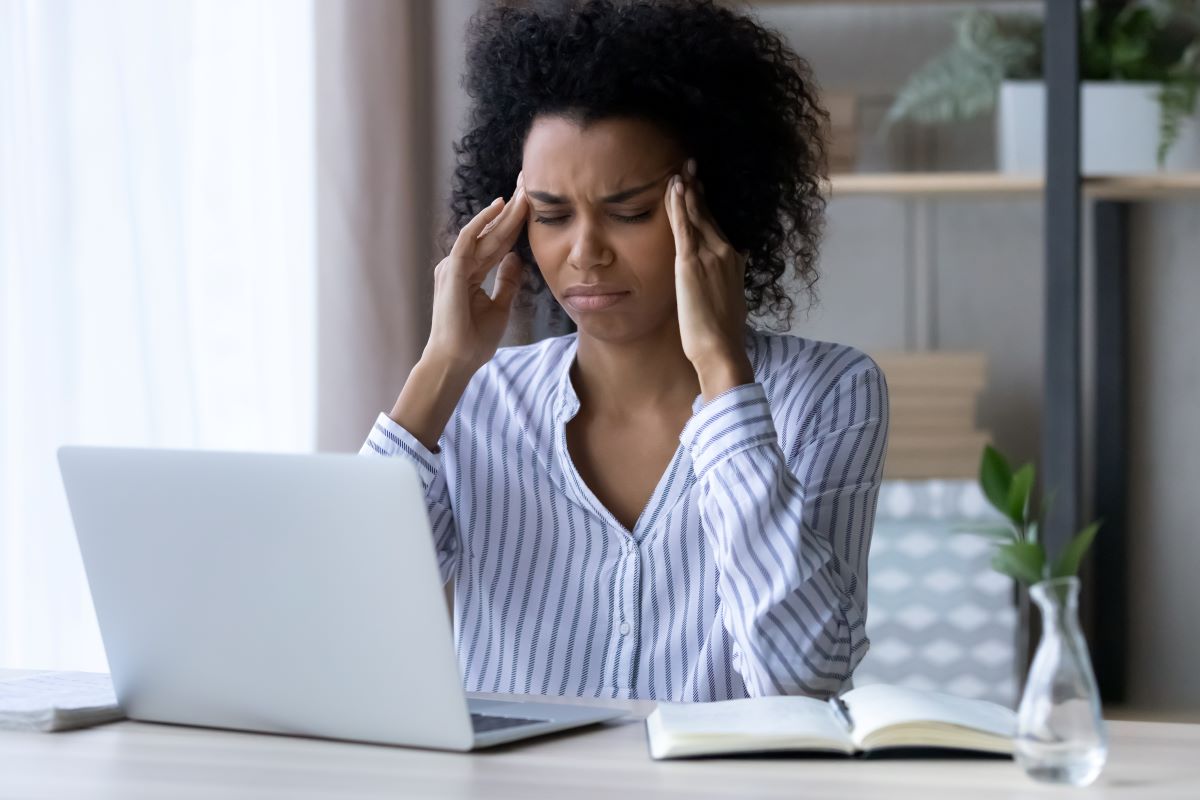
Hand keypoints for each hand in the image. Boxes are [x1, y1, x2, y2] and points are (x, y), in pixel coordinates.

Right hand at [423, 172, 528, 373]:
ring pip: (484, 231)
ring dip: (504, 210)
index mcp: (470, 273)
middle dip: (512, 208)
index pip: (497, 242)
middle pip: (491, 231)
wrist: (457, 360)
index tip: (532, 204)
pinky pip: (469, 238)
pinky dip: (483, 221)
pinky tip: (500, 205)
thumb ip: (507, 282)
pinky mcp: (452, 269)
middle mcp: (460, 265)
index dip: (514, 223)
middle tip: (528, 182)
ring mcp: (454, 266)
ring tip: (523, 189)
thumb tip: (516, 259)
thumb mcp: (500, 307)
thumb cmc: (474, 340)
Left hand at [664, 159, 753, 399]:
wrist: (721, 348)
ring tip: (680, 170)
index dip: (707, 207)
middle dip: (698, 190)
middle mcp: (726, 253)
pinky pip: (684, 226)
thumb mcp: (729, 302)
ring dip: (688, 191)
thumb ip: (727, 283)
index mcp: (735, 262)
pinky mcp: (691, 262)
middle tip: (689, 167)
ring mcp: (711, 255)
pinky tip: (674, 188)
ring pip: (697, 215)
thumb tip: (727, 276)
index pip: (718, 227)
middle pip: (709, 215)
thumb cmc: (722, 335)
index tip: (700, 189)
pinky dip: (679, 204)